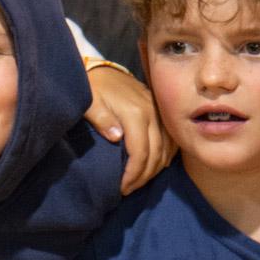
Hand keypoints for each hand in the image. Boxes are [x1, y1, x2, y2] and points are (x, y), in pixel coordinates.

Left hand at [84, 66, 174, 194]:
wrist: (102, 70)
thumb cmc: (92, 89)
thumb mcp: (89, 103)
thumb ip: (101, 120)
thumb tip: (117, 138)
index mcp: (135, 113)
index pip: (141, 152)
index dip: (134, 173)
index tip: (122, 187)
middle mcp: (151, 112)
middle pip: (156, 153)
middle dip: (144, 176)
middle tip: (129, 189)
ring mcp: (158, 111)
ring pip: (167, 147)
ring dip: (155, 168)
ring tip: (139, 182)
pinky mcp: (160, 111)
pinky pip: (170, 138)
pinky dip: (166, 155)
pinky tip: (156, 166)